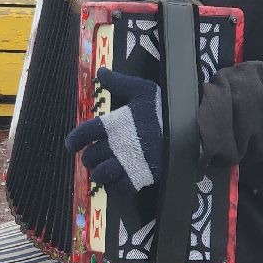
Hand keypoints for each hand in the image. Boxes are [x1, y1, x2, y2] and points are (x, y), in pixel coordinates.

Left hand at [63, 69, 163, 195]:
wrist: (190, 130)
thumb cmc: (164, 109)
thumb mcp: (142, 90)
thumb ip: (119, 83)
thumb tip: (100, 72)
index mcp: (113, 124)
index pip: (84, 133)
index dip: (74, 140)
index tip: (72, 146)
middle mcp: (116, 145)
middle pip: (90, 157)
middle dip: (90, 158)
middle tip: (95, 156)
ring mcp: (127, 163)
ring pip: (100, 175)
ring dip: (99, 174)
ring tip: (103, 171)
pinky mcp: (139, 177)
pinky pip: (117, 189)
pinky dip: (113, 187)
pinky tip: (116, 181)